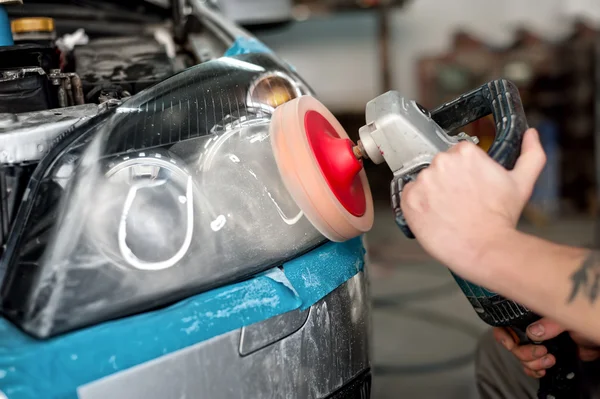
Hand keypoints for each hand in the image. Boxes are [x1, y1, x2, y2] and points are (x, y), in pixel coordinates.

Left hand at [400, 128, 546, 282]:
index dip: (463, 173)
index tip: (468, 186)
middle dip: (447, 181)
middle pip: (438, 167)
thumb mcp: (522, 182)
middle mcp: (440, 162)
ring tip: (448, 210)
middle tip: (459, 201)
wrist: (484, 248)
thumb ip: (531, 154)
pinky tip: (434, 215)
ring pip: (423, 182)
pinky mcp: (409, 199)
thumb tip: (531, 135)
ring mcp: (422, 181)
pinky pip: (408, 197)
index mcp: (464, 152)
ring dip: (432, 193)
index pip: (456, 155)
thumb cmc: (501, 218)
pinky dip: (417, 205)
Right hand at [494, 318, 599, 377]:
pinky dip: (533, 370)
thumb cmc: (586, 322)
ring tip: (549, 360)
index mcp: (532, 314)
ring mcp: (536, 342)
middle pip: (512, 342)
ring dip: (532, 363)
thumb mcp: (567, 318)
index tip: (512, 344)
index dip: (503, 333)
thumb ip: (550, 323)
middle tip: (541, 353)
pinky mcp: (543, 354)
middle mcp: (530, 326)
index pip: (505, 321)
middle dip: (524, 353)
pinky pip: (529, 365)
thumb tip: (532, 332)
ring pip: (520, 356)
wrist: (599, 341)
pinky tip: (543, 369)